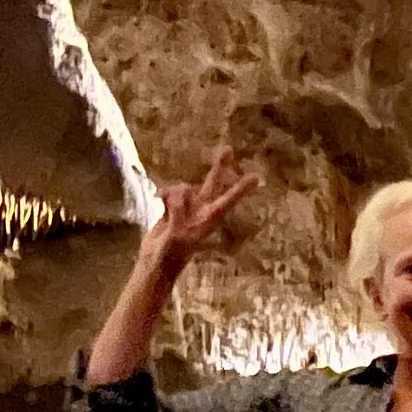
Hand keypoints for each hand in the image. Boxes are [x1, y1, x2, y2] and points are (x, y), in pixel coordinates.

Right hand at [146, 148, 259, 274]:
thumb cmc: (170, 254)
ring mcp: (187, 209)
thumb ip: (179, 210)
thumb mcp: (177, 234)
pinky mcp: (173, 208)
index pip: (228, 200)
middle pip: (212, 184)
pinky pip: (170, 192)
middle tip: (227, 148)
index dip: (241, 189)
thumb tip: (179, 191)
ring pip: (183, 187)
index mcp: (208, 219)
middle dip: (218, 166)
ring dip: (173, 192)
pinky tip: (157, 198)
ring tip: (162, 202)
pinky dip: (163, 194)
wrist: (154, 263)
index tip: (257, 177)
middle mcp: (201, 211)